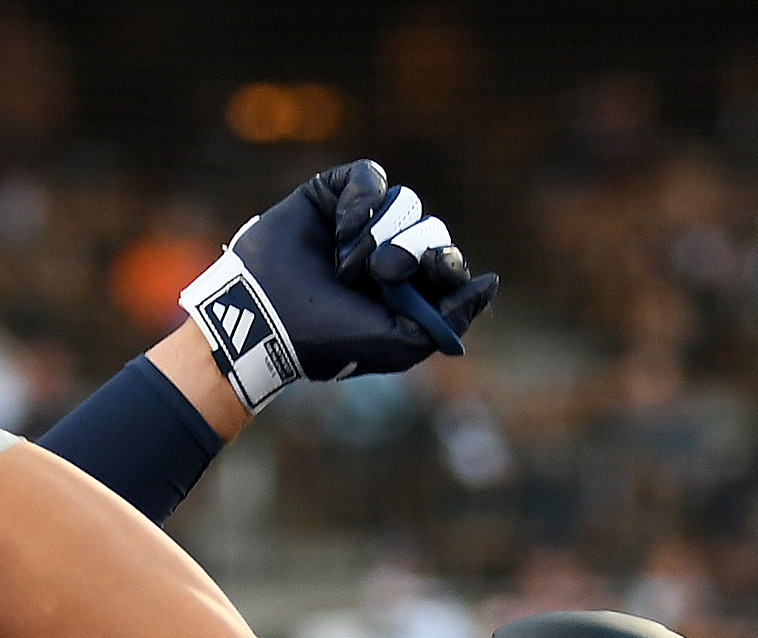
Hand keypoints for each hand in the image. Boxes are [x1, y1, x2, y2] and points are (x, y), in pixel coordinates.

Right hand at [189, 160, 497, 407]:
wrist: (267, 315)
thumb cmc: (331, 338)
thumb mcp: (401, 342)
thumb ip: (451, 317)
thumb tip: (490, 283)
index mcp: (407, 289)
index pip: (448, 261)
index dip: (446, 264)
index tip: (434, 274)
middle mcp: (387, 252)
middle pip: (432, 229)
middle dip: (413, 252)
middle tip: (382, 275)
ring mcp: (361, 221)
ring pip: (405, 202)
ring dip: (380, 235)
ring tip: (347, 265)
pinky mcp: (334, 192)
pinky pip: (371, 176)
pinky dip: (362, 202)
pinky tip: (341, 232)